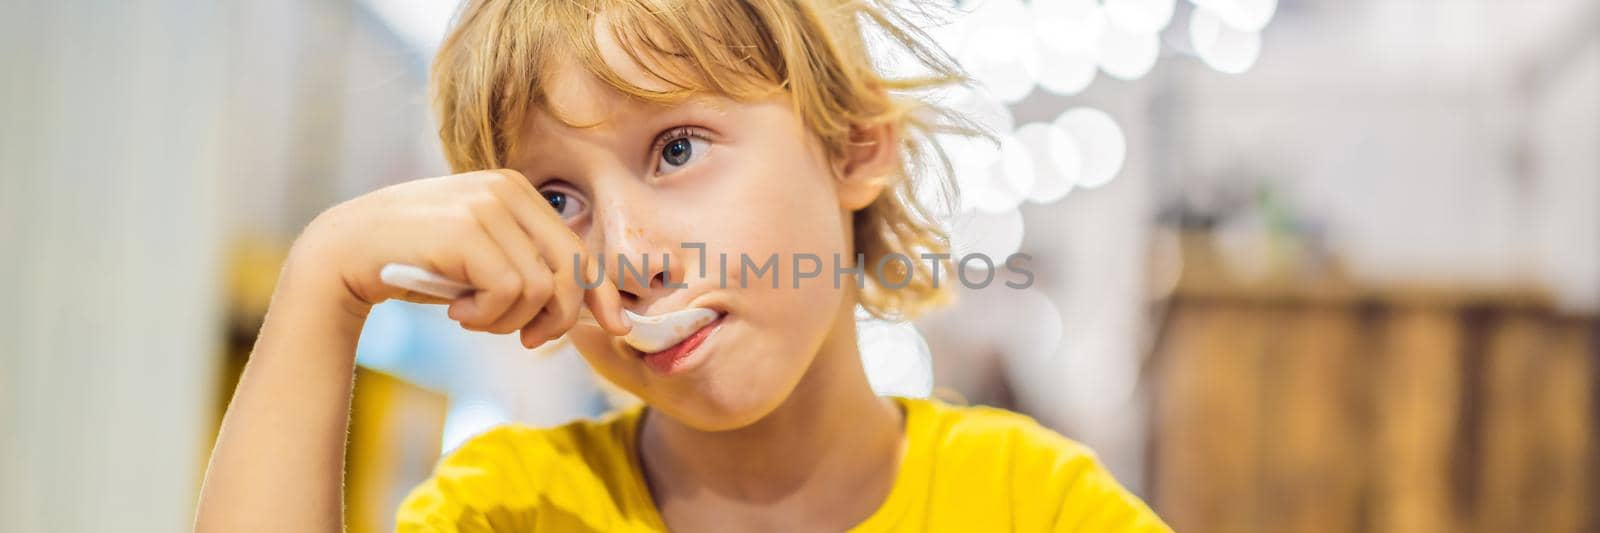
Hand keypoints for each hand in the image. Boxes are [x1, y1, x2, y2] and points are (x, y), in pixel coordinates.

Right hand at [287, 168, 629, 346]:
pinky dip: (487, 316)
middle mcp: (507, 189)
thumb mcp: (483, 261)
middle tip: (526, 340)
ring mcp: (486, 205)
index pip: (579, 248)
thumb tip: (594, 309)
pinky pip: (510, 291)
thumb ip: (530, 269)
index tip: (615, 327)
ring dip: (508, 320)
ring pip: (541, 287)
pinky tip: (456, 312)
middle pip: (570, 269)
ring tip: (472, 317)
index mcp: (517, 191)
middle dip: (558, 318)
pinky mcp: (466, 229)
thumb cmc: (418, 264)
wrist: (344, 253)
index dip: (601, 294)